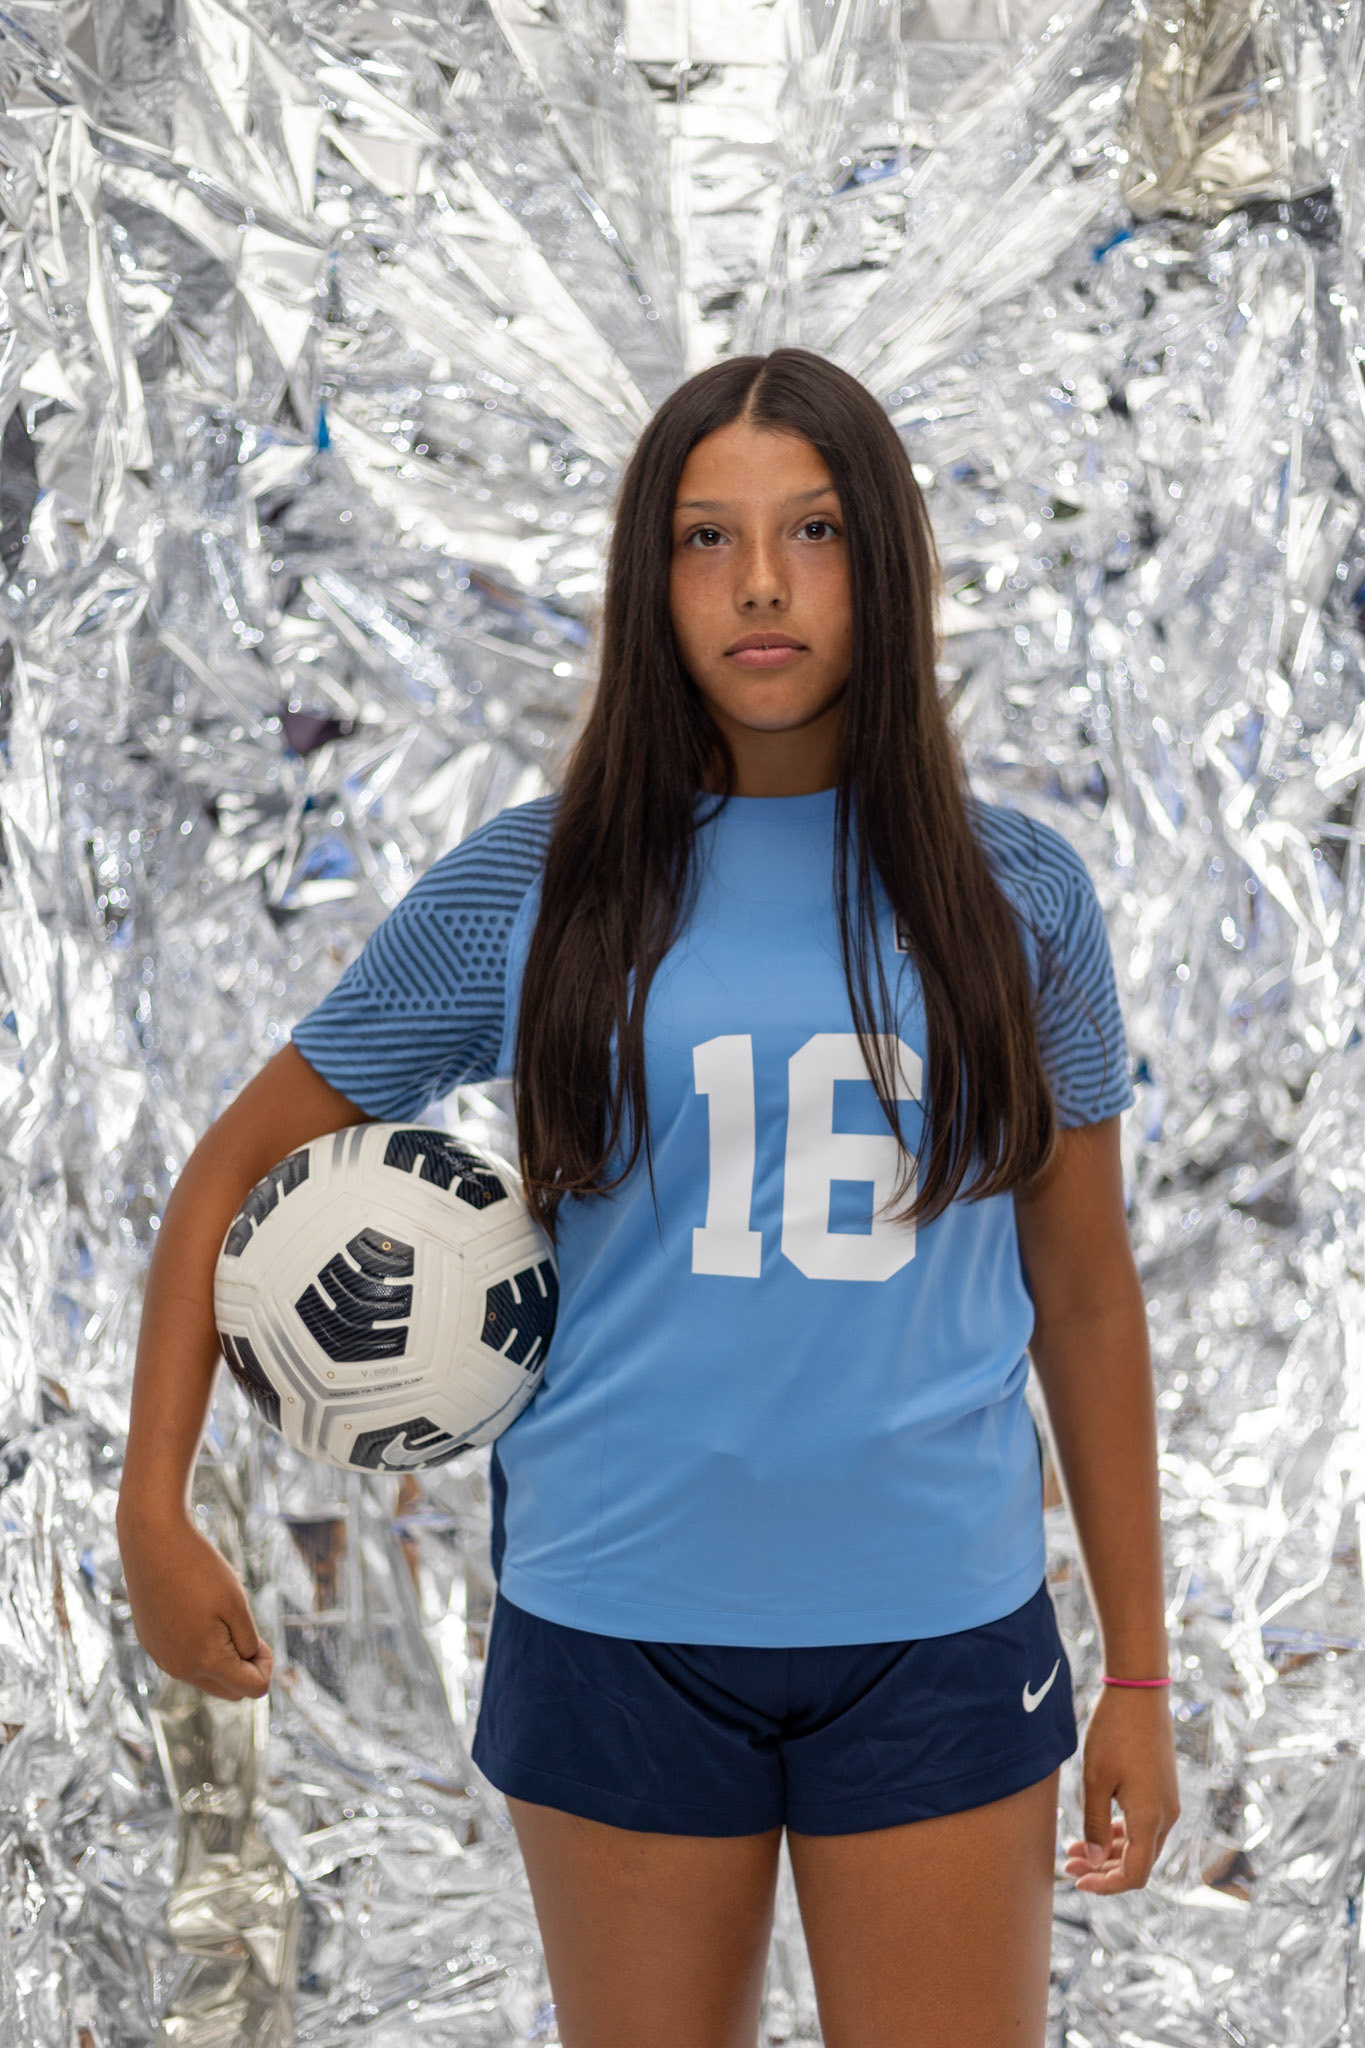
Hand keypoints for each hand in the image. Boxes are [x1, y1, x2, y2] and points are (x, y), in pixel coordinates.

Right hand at [119, 1509, 273, 1701]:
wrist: (152, 1540)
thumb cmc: (199, 1569)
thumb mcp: (237, 1604)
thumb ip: (249, 1643)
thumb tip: (249, 1664)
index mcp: (206, 1661)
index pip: (253, 1689)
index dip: (266, 1665)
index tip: (262, 1636)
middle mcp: (180, 1669)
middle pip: (229, 1691)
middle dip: (245, 1668)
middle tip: (244, 1629)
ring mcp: (161, 1657)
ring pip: (205, 1677)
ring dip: (222, 1658)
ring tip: (221, 1618)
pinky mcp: (150, 1643)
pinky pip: (184, 1660)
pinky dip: (199, 1648)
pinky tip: (197, 1614)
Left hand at [1063, 1683, 1179, 1893]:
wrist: (1139, 1692)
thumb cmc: (1114, 1732)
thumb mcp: (1095, 1780)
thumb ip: (1094, 1824)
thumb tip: (1093, 1861)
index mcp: (1151, 1818)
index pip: (1135, 1875)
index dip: (1106, 1885)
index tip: (1076, 1880)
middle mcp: (1166, 1816)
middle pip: (1138, 1863)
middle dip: (1103, 1870)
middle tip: (1067, 1864)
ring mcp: (1167, 1803)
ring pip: (1141, 1845)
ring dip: (1110, 1851)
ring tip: (1073, 1847)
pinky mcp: (1162, 1790)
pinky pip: (1144, 1825)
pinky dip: (1120, 1834)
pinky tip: (1095, 1828)